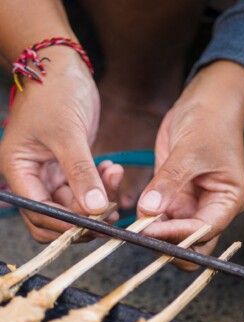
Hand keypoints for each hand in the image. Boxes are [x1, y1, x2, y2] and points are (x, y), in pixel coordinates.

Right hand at [0, 47, 121, 241]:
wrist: (63, 67)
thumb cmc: (54, 92)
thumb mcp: (67, 133)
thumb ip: (81, 173)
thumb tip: (95, 209)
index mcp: (18, 169)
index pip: (38, 211)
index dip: (66, 224)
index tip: (95, 224)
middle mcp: (32, 175)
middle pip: (55, 215)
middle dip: (83, 217)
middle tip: (110, 212)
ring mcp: (51, 172)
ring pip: (74, 203)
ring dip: (97, 198)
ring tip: (115, 178)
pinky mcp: (69, 166)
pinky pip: (85, 188)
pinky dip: (100, 184)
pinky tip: (112, 169)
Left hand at [138, 61, 243, 268]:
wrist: (206, 104)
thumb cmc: (210, 122)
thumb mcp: (190, 150)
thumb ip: (168, 182)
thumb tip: (147, 211)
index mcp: (228, 200)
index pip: (204, 230)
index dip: (177, 235)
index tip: (148, 231)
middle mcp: (211, 208)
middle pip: (193, 244)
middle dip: (169, 244)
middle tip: (141, 236)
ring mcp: (192, 204)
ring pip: (173, 235)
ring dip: (153, 235)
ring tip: (131, 228)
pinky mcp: (175, 197)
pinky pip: (160, 218)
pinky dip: (146, 220)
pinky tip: (132, 216)